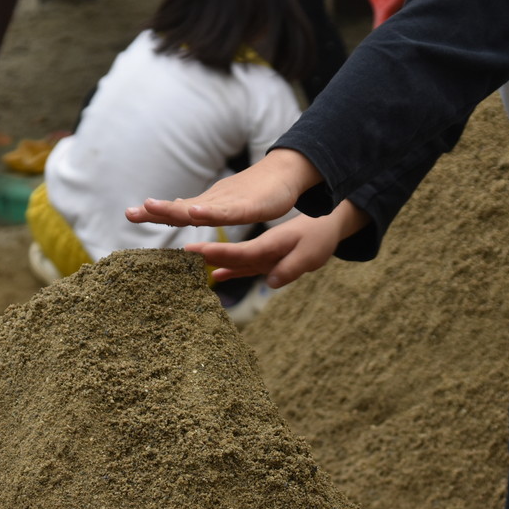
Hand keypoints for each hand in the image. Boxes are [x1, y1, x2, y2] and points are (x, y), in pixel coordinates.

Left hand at [125, 147, 321, 227]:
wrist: (286, 174)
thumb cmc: (259, 192)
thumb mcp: (228, 207)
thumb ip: (207, 212)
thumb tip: (183, 212)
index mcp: (209, 205)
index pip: (178, 210)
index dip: (156, 213)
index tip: (132, 214)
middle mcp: (214, 202)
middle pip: (181, 208)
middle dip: (156, 211)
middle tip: (130, 213)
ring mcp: (230, 203)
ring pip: (198, 208)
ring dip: (174, 209)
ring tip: (150, 206)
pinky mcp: (248, 207)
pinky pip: (226, 212)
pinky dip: (209, 212)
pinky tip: (195, 213)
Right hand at [188, 202, 370, 287]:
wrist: (325, 227)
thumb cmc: (319, 239)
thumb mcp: (310, 255)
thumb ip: (290, 268)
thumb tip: (270, 281)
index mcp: (270, 244)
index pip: (242, 251)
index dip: (220, 253)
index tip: (198, 251)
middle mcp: (261, 249)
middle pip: (231, 254)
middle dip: (207, 254)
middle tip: (182, 252)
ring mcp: (262, 254)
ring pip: (234, 260)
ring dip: (213, 261)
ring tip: (190, 263)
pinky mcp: (265, 259)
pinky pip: (244, 266)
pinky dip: (230, 270)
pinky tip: (215, 276)